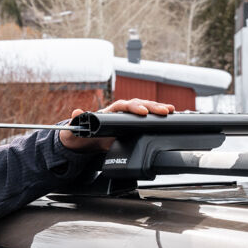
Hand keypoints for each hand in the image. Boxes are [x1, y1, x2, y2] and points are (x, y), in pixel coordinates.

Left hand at [59, 98, 174, 151]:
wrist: (85, 142)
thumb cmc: (82, 134)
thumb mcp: (77, 129)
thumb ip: (77, 121)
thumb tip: (76, 112)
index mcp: (109, 112)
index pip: (123, 106)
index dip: (133, 107)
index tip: (143, 112)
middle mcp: (120, 112)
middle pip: (138, 105)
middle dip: (152, 106)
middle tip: (164, 110)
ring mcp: (127, 118)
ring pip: (145, 110)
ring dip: (157, 109)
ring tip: (171, 111)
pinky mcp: (132, 125)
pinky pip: (146, 120)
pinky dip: (157, 118)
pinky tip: (169, 118)